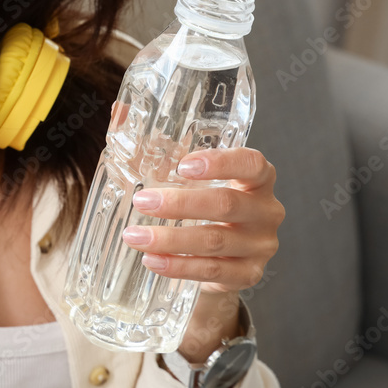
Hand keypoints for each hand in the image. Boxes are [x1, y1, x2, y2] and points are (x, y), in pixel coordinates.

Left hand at [121, 147, 284, 359]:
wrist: (222, 257)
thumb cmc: (203, 206)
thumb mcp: (188, 179)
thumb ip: (160, 149)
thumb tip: (120, 113)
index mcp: (258, 180)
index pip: (251, 164)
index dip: (221, 163)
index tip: (183, 165)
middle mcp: (266, 211)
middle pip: (226, 204)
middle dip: (179, 204)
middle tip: (142, 202)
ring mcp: (260, 246)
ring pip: (214, 241)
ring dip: (170, 239)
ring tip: (134, 236)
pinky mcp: (248, 275)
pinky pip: (211, 272)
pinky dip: (178, 266)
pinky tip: (152, 260)